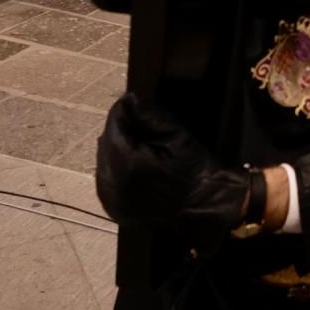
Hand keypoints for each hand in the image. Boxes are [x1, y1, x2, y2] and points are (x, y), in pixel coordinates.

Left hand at [96, 93, 249, 249]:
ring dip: (116, 147)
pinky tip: (133, 159)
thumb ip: (151, 117)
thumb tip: (131, 99)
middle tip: (136, 115)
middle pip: (105, 144)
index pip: (114, 128)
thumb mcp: (178, 138)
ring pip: (103, 162)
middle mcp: (113, 186)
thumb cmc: (196, 171)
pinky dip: (116, 166)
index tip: (131, 99)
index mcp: (128, 167)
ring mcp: (112, 201)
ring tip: (136, 137)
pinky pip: (107, 179)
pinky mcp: (115, 210)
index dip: (121, 110)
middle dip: (119, 128)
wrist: (206, 207)